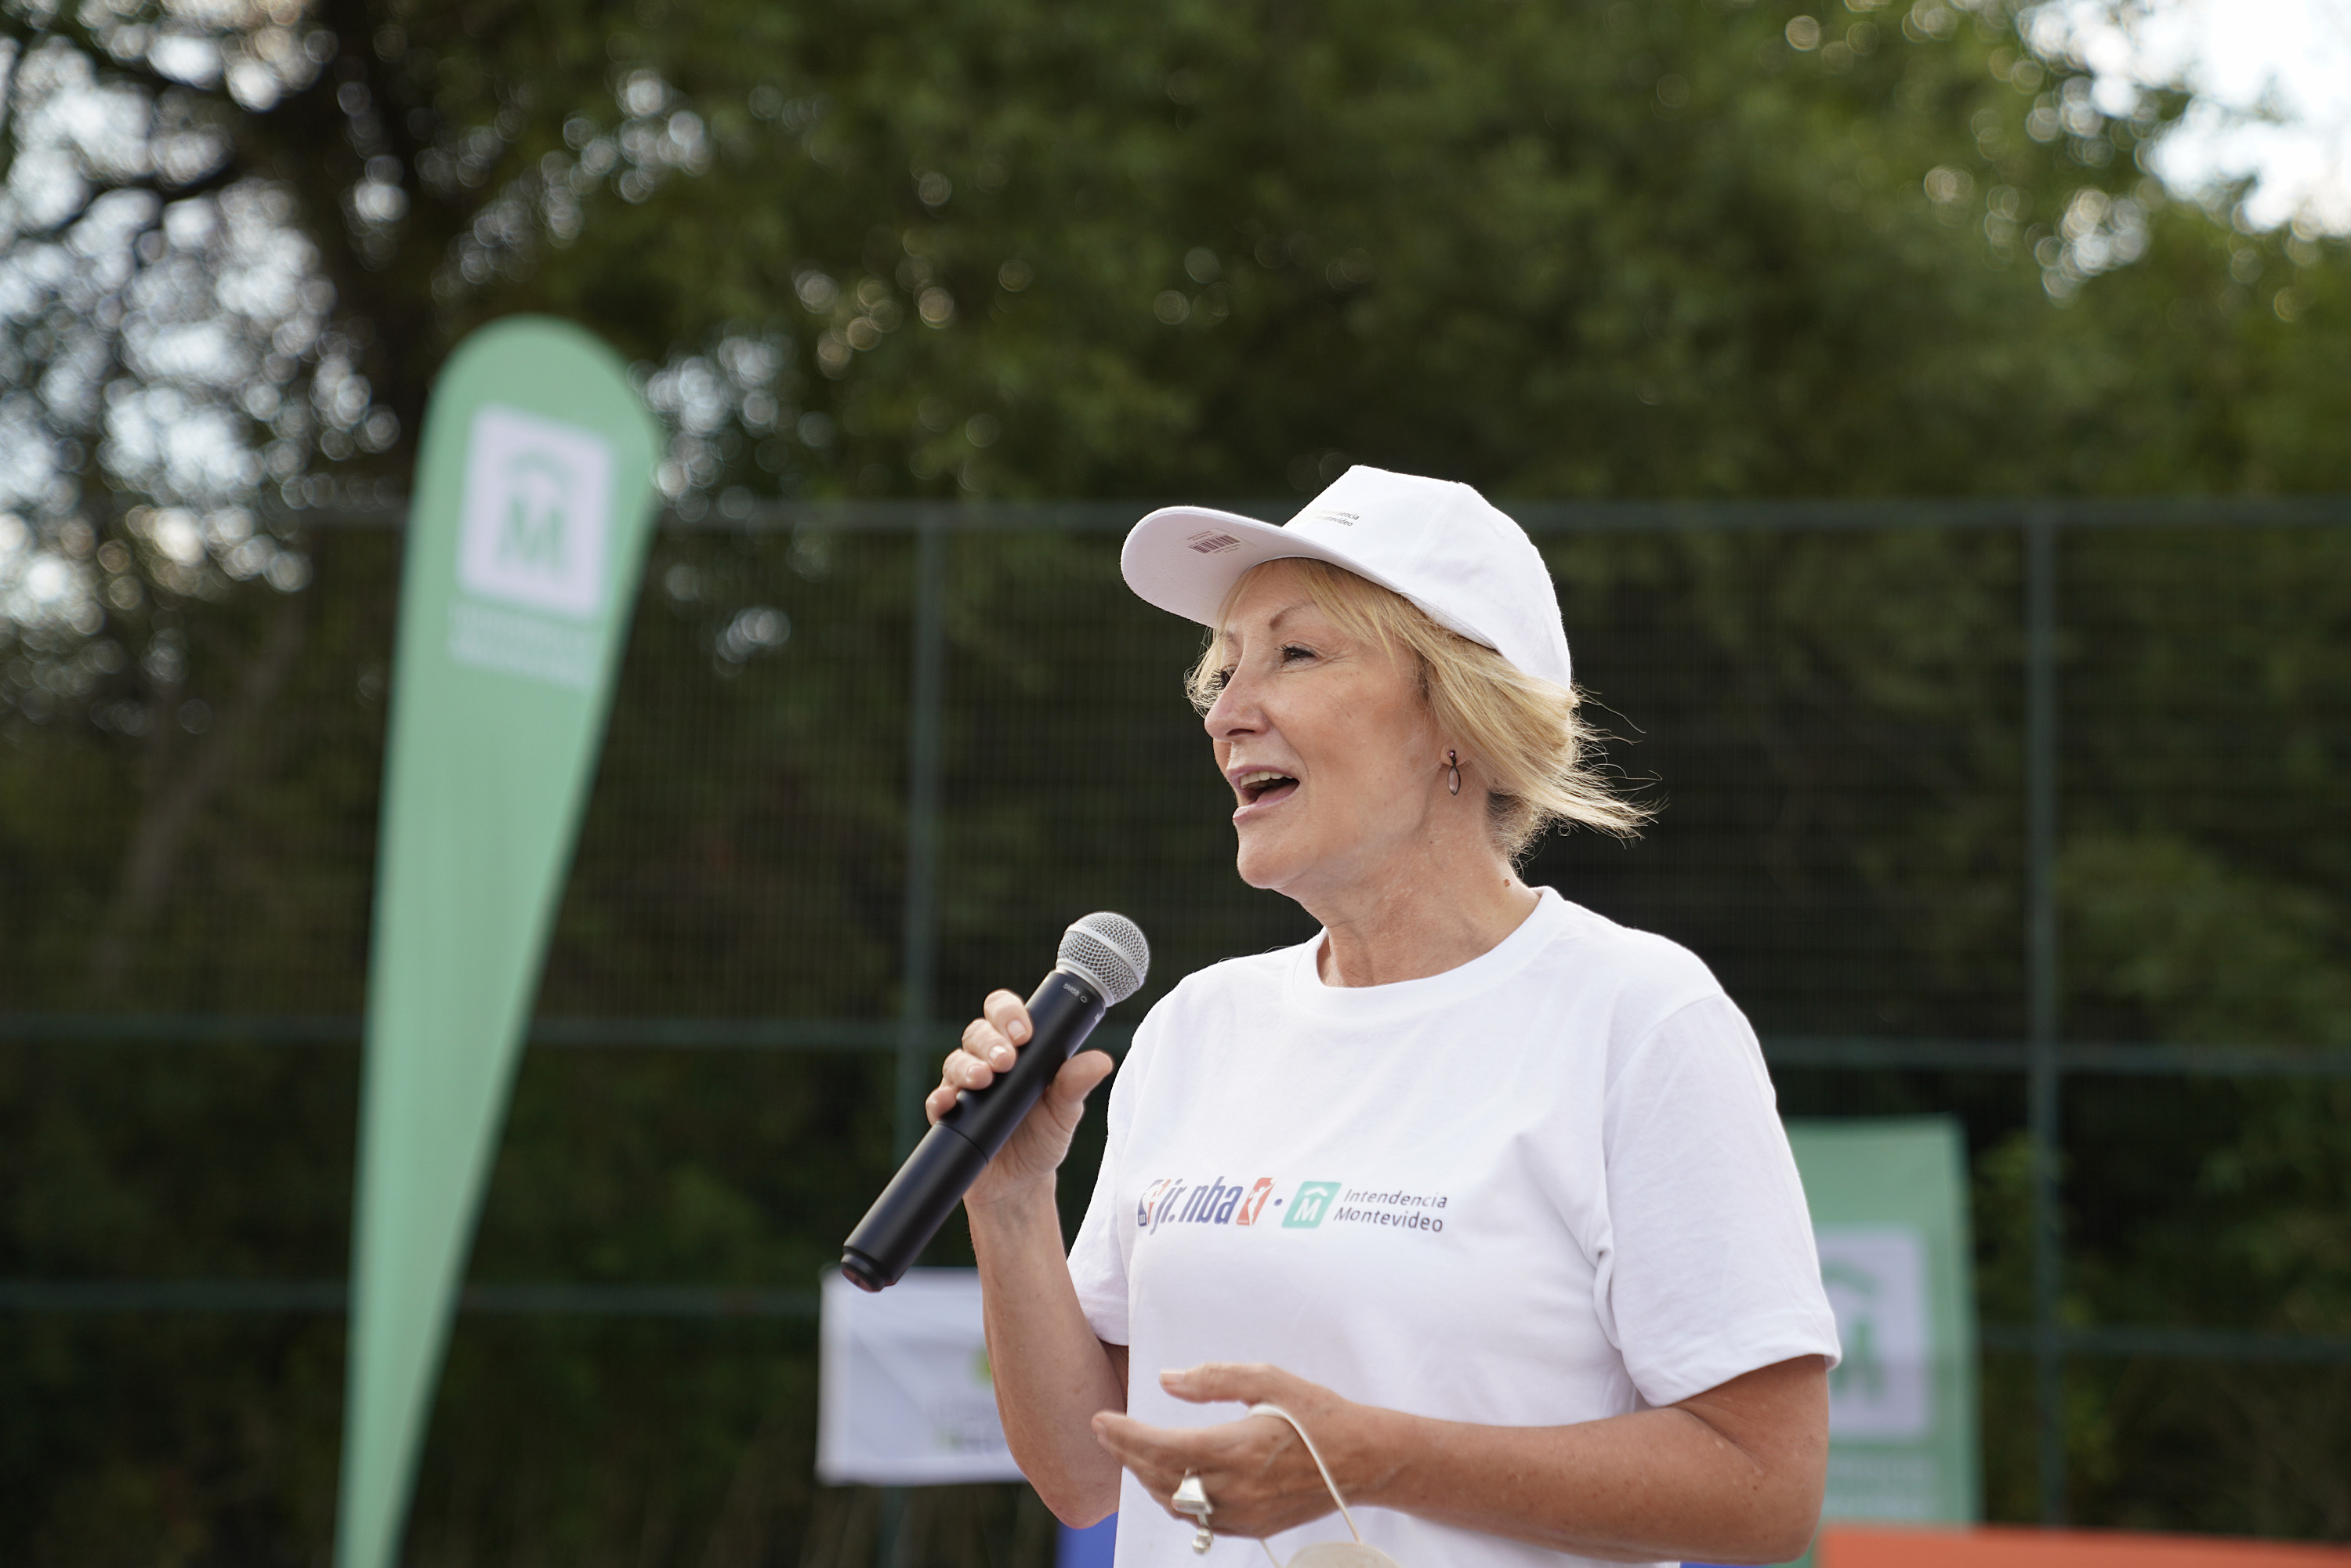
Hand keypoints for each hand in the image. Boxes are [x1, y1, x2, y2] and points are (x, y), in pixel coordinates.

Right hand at [930, 988, 1115, 1207]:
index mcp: (1017, 1050)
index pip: (1004, 1014)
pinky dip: (941, 1098)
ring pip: (955, 1061)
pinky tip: (949, 1101)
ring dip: (967, 1066)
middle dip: (990, 1041)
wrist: (1021, 1184)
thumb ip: (1077, 1084)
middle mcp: (986, 1062)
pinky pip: (936, 1100)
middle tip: (1006, 1060)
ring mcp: (965, 1088)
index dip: (1008, 1013)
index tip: (1024, 1032)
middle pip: (977, 1033)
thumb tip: (1101, 1061)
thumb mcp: (1065, 1111)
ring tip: (984, 1079)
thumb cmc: (1043, 1137)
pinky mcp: (949, 1116)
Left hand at [1090, 1364, 1376, 1540]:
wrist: (1364, 1460)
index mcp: (1236, 1448)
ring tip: (1130, 1454)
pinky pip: (1200, 1519)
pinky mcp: (1253, 1527)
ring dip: (1146, 1479)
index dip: (1124, 1436)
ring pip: (1175, 1504)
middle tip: (1105, 1433)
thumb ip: (1213, 1379)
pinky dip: (1175, 1499)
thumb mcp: (1269, 1379)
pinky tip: (1167, 1479)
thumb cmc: (1318, 1414)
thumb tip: (1167, 1380)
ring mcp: (1243, 1514)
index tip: (1100, 1420)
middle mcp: (1235, 1489)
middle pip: (1160, 1478)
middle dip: (1125, 1455)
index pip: (1161, 1447)